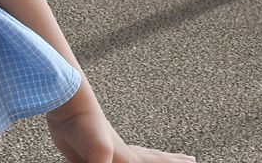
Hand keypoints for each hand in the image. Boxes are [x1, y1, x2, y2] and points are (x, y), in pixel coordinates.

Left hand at [47, 101, 197, 162]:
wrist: (68, 105)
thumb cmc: (85, 126)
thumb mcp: (98, 154)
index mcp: (129, 158)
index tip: (193, 162)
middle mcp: (123, 154)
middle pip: (154, 158)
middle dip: (172, 160)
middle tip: (190, 159)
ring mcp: (108, 152)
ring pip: (136, 157)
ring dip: (151, 159)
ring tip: (161, 157)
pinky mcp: (90, 154)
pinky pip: (108, 161)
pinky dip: (119, 159)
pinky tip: (115, 157)